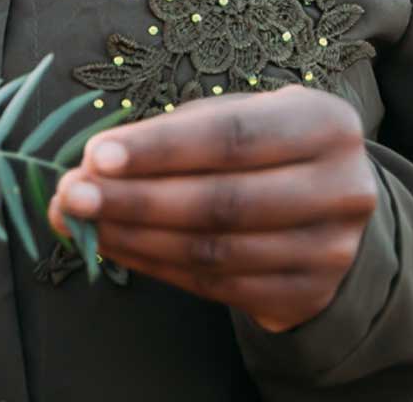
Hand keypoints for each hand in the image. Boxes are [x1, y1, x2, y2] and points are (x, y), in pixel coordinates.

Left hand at [46, 86, 377, 332]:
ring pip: (214, 250)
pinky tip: (116, 247)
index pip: (232, 137)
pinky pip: (216, 286)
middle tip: (71, 196)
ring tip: (81, 223)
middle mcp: (341, 188)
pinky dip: (156, 266)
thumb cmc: (268, 148)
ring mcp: (329, 251)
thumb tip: (90, 166)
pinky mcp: (307, 295)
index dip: (161, 148)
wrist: (333, 209)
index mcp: (326, 124)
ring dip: (135, 238)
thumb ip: (170, 136)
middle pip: (222, 201)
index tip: (96, 155)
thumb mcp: (238, 117)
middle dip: (135, 199)